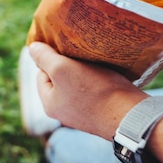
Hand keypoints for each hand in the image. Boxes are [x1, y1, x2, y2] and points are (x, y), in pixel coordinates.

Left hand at [28, 41, 146, 139]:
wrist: (131, 114)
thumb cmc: (94, 91)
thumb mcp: (62, 69)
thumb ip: (44, 58)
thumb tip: (31, 48)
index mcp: (49, 104)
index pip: (42, 72)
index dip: (52, 57)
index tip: (66, 48)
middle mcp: (64, 111)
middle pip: (60, 77)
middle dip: (69, 63)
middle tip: (81, 52)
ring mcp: (83, 112)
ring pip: (78, 82)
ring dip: (84, 69)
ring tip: (94, 60)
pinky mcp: (101, 110)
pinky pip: (94, 88)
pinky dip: (98, 78)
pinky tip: (106, 70)